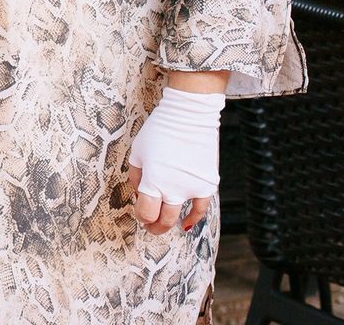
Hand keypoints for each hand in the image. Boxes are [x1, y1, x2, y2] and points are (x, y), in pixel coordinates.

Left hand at [127, 86, 223, 234]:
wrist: (189, 117)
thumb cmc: (159, 132)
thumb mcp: (137, 152)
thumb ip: (135, 177)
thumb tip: (139, 195)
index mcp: (153, 182)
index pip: (145, 212)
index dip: (140, 215)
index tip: (139, 210)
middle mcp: (174, 189)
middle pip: (162, 220)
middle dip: (153, 226)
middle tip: (148, 226)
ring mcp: (192, 189)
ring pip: (179, 217)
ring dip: (169, 223)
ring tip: (162, 224)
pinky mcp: (207, 184)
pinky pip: (201, 209)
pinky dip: (193, 218)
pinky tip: (186, 223)